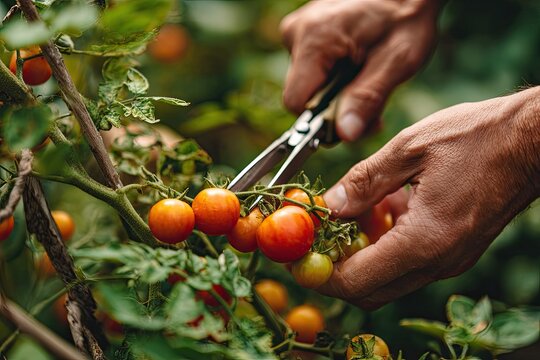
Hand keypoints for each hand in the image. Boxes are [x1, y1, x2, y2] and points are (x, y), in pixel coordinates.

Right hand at [280, 0, 441, 140]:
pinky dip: (335, 77)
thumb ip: (368, 99)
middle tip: (372, 101)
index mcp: (314, 39)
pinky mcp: (304, 32)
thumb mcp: (397, 61)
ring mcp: (298, 30)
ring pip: (309, 84)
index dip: (322, 121)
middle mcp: (297, 32)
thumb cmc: (407, 16)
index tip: (353, 119)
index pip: (296, 101)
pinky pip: (312, 69)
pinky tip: (358, 66)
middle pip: (303, 94)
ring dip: (337, 93)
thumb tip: (345, 135)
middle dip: (335, 108)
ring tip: (368, 77)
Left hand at [320, 87, 539, 308]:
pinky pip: (406, 263)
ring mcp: (448, 261)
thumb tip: (328, 208)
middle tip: (314, 239)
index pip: (356, 282)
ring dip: (358, 258)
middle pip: (369, 291)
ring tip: (346, 217)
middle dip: (334, 271)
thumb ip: (364, 183)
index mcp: (424, 241)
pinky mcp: (453, 251)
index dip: (319, 274)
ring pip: (387, 279)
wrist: (532, 142)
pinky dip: (382, 247)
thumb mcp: (409, 149)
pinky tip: (380, 210)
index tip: (296, 256)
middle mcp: (437, 262)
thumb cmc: (478, 137)